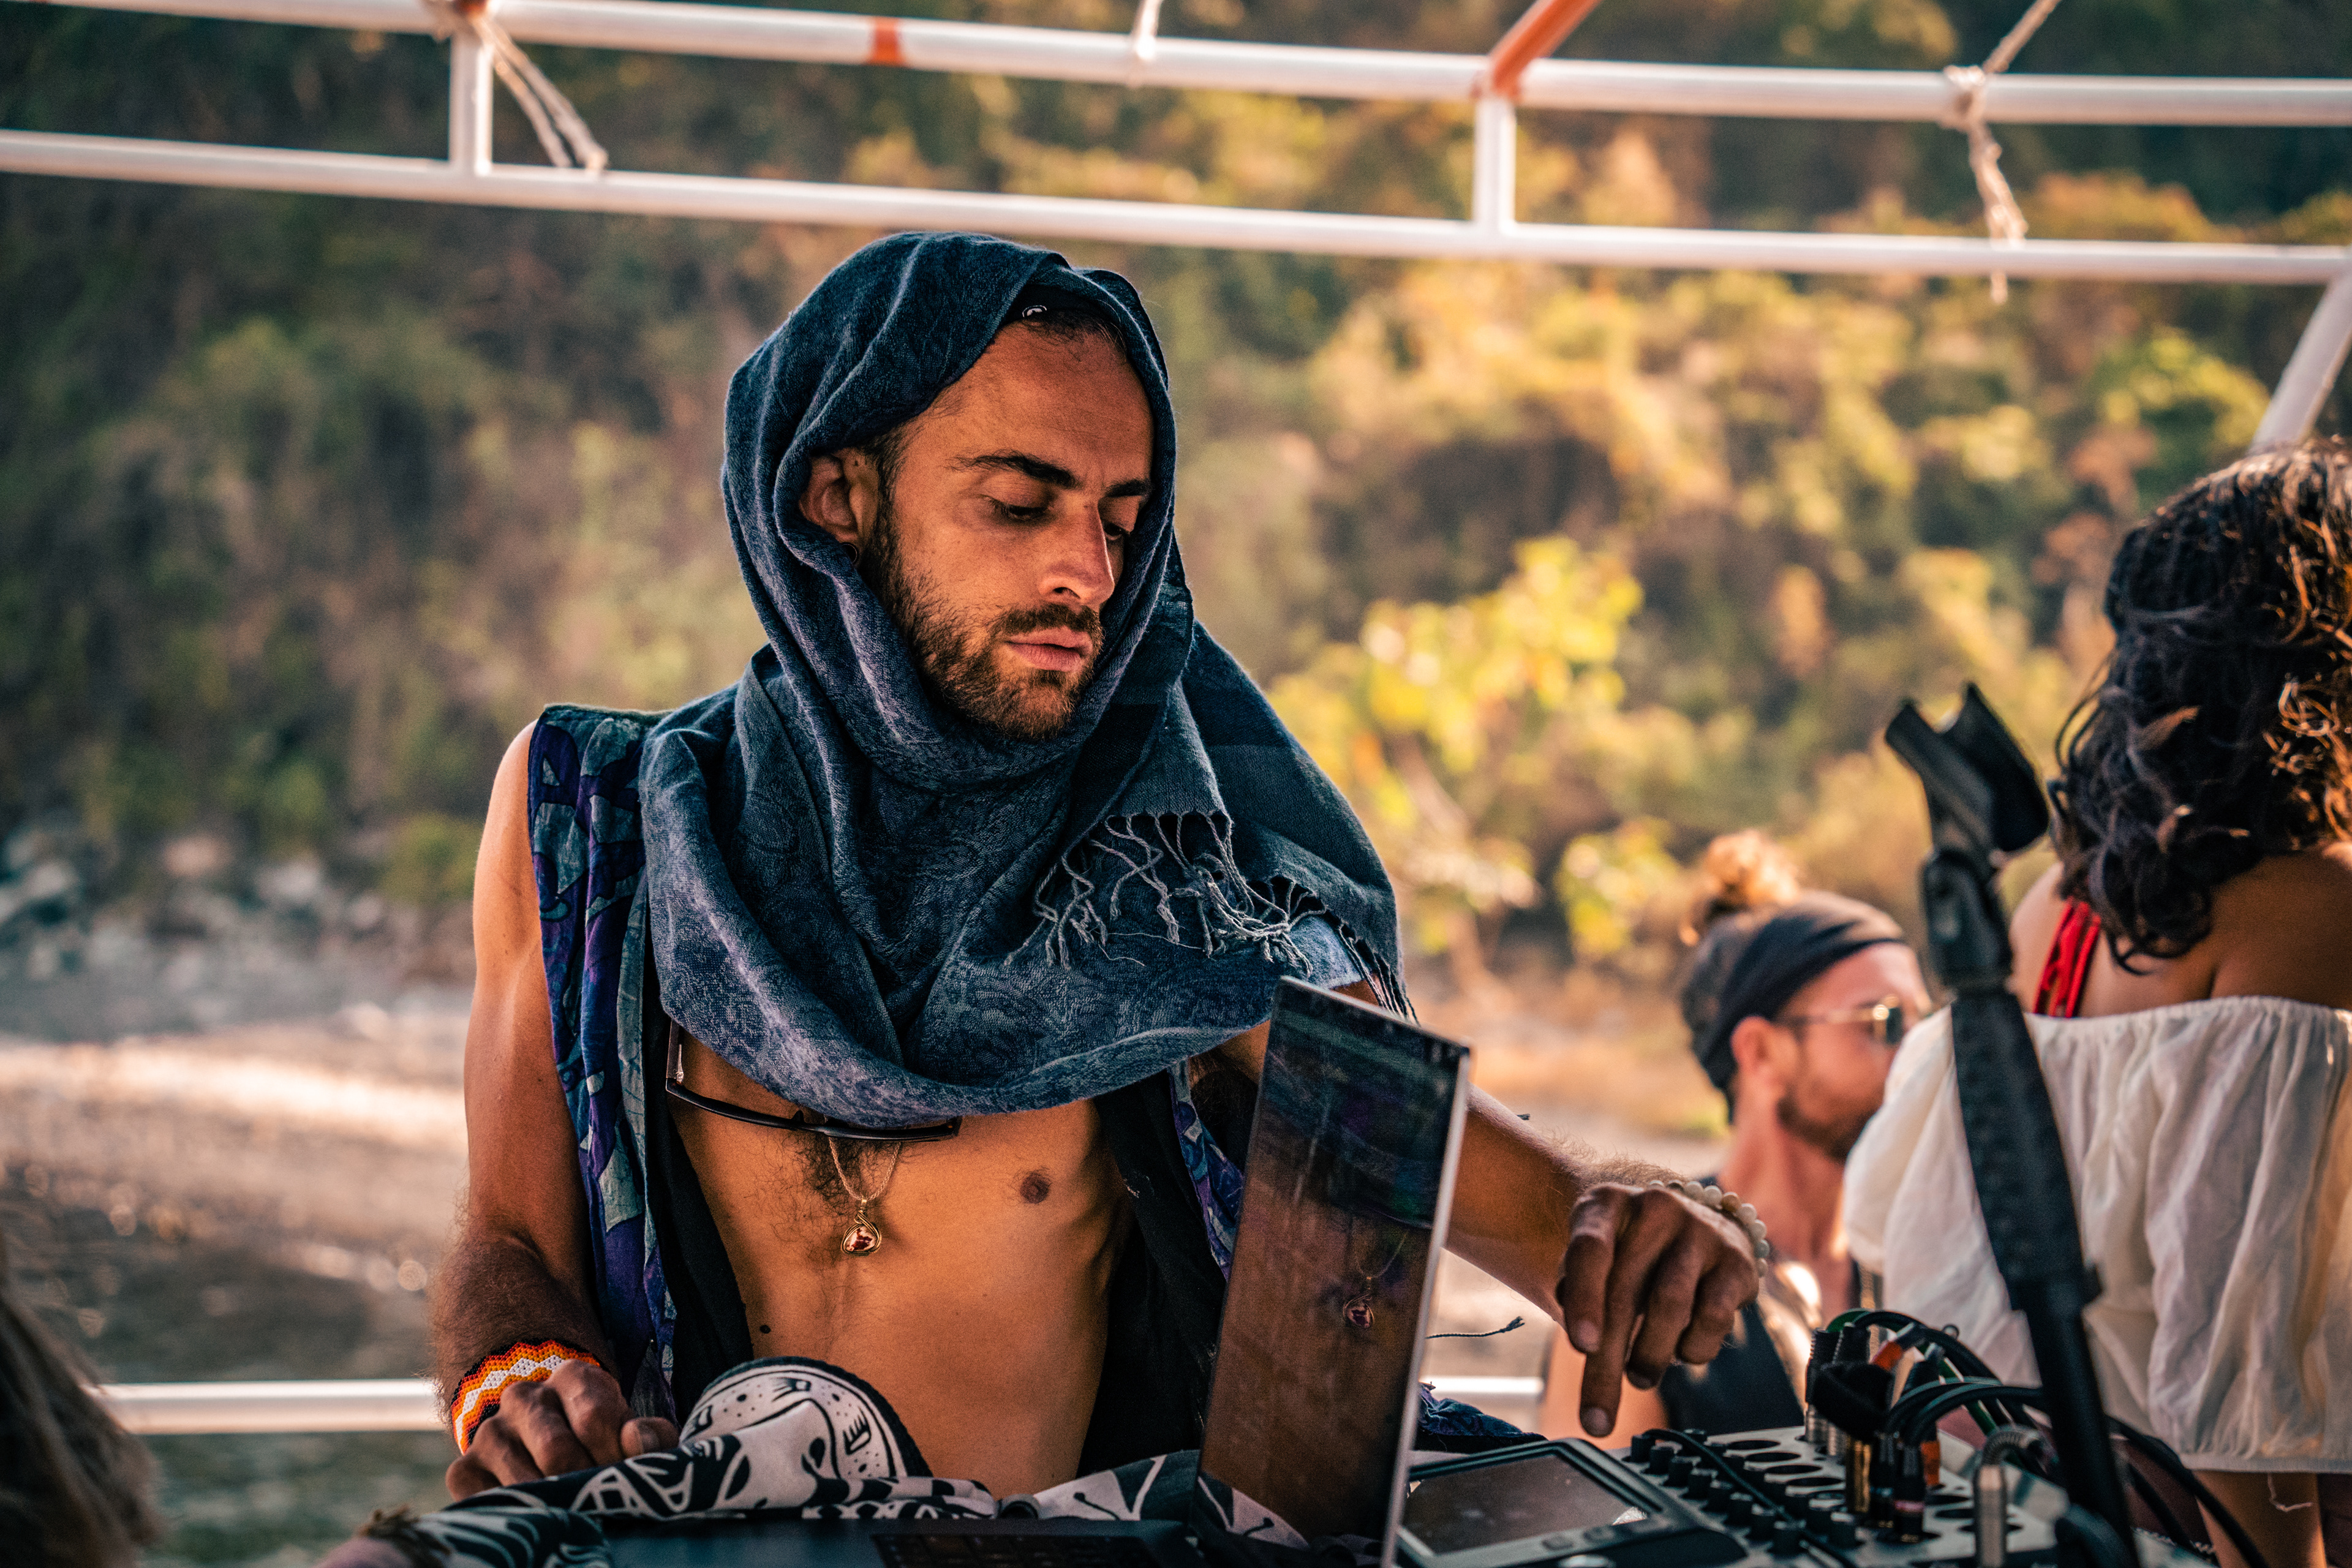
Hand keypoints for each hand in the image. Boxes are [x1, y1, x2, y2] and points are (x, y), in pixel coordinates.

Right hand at [445, 1358, 679, 1497]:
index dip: (613, 1456)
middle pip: (557, 1452)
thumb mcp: (631, 1431)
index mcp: (572, 1377)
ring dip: (555, 1503)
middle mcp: (523, 1396)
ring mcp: (489, 1432)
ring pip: (524, 1481)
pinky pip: (488, 1501)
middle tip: (597, 1498)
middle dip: (583, 1481)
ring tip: (573, 1508)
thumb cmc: (601, 1441)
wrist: (544, 1444)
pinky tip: (538, 1513)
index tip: (620, 1473)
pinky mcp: (464, 1468)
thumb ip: (650, 1436)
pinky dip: (517, 1514)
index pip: (593, 1418)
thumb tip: (636, 1442)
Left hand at [1554, 1182, 1756, 1437]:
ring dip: (1649, 1356)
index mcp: (1606, 1205)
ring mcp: (1698, 1230)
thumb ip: (1578, 1293)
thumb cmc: (1630, 1253)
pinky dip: (1693, 1348)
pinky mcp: (1737, 1260)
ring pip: (1669, 1307)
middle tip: (1595, 1418)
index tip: (1580, 1347)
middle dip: (1606, 1364)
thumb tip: (1584, 1342)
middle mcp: (1654, 1207)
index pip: (1589, 1248)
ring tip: (1638, 1376)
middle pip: (1625, 1293)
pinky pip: (1714, 1317)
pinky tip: (1681, 1351)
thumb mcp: (1595, 1261)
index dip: (1584, 1298)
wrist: (1695, 1223)